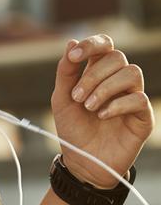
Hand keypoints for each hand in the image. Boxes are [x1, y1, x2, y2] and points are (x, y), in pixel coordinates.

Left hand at [50, 35, 154, 188]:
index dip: (91, 44)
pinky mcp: (143, 116)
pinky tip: (102, 116)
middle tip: (77, 97)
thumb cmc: (73, 129)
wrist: (82, 162)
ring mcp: (132, 97)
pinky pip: (139, 98)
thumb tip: (71, 42)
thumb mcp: (61, 100)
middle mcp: (118, 82)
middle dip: (93, 76)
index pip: (105, 46)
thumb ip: (66, 73)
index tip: (74, 56)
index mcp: (99, 73)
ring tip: (89, 107)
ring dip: (105, 88)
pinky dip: (117, 104)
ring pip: (132, 73)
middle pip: (117, 58)